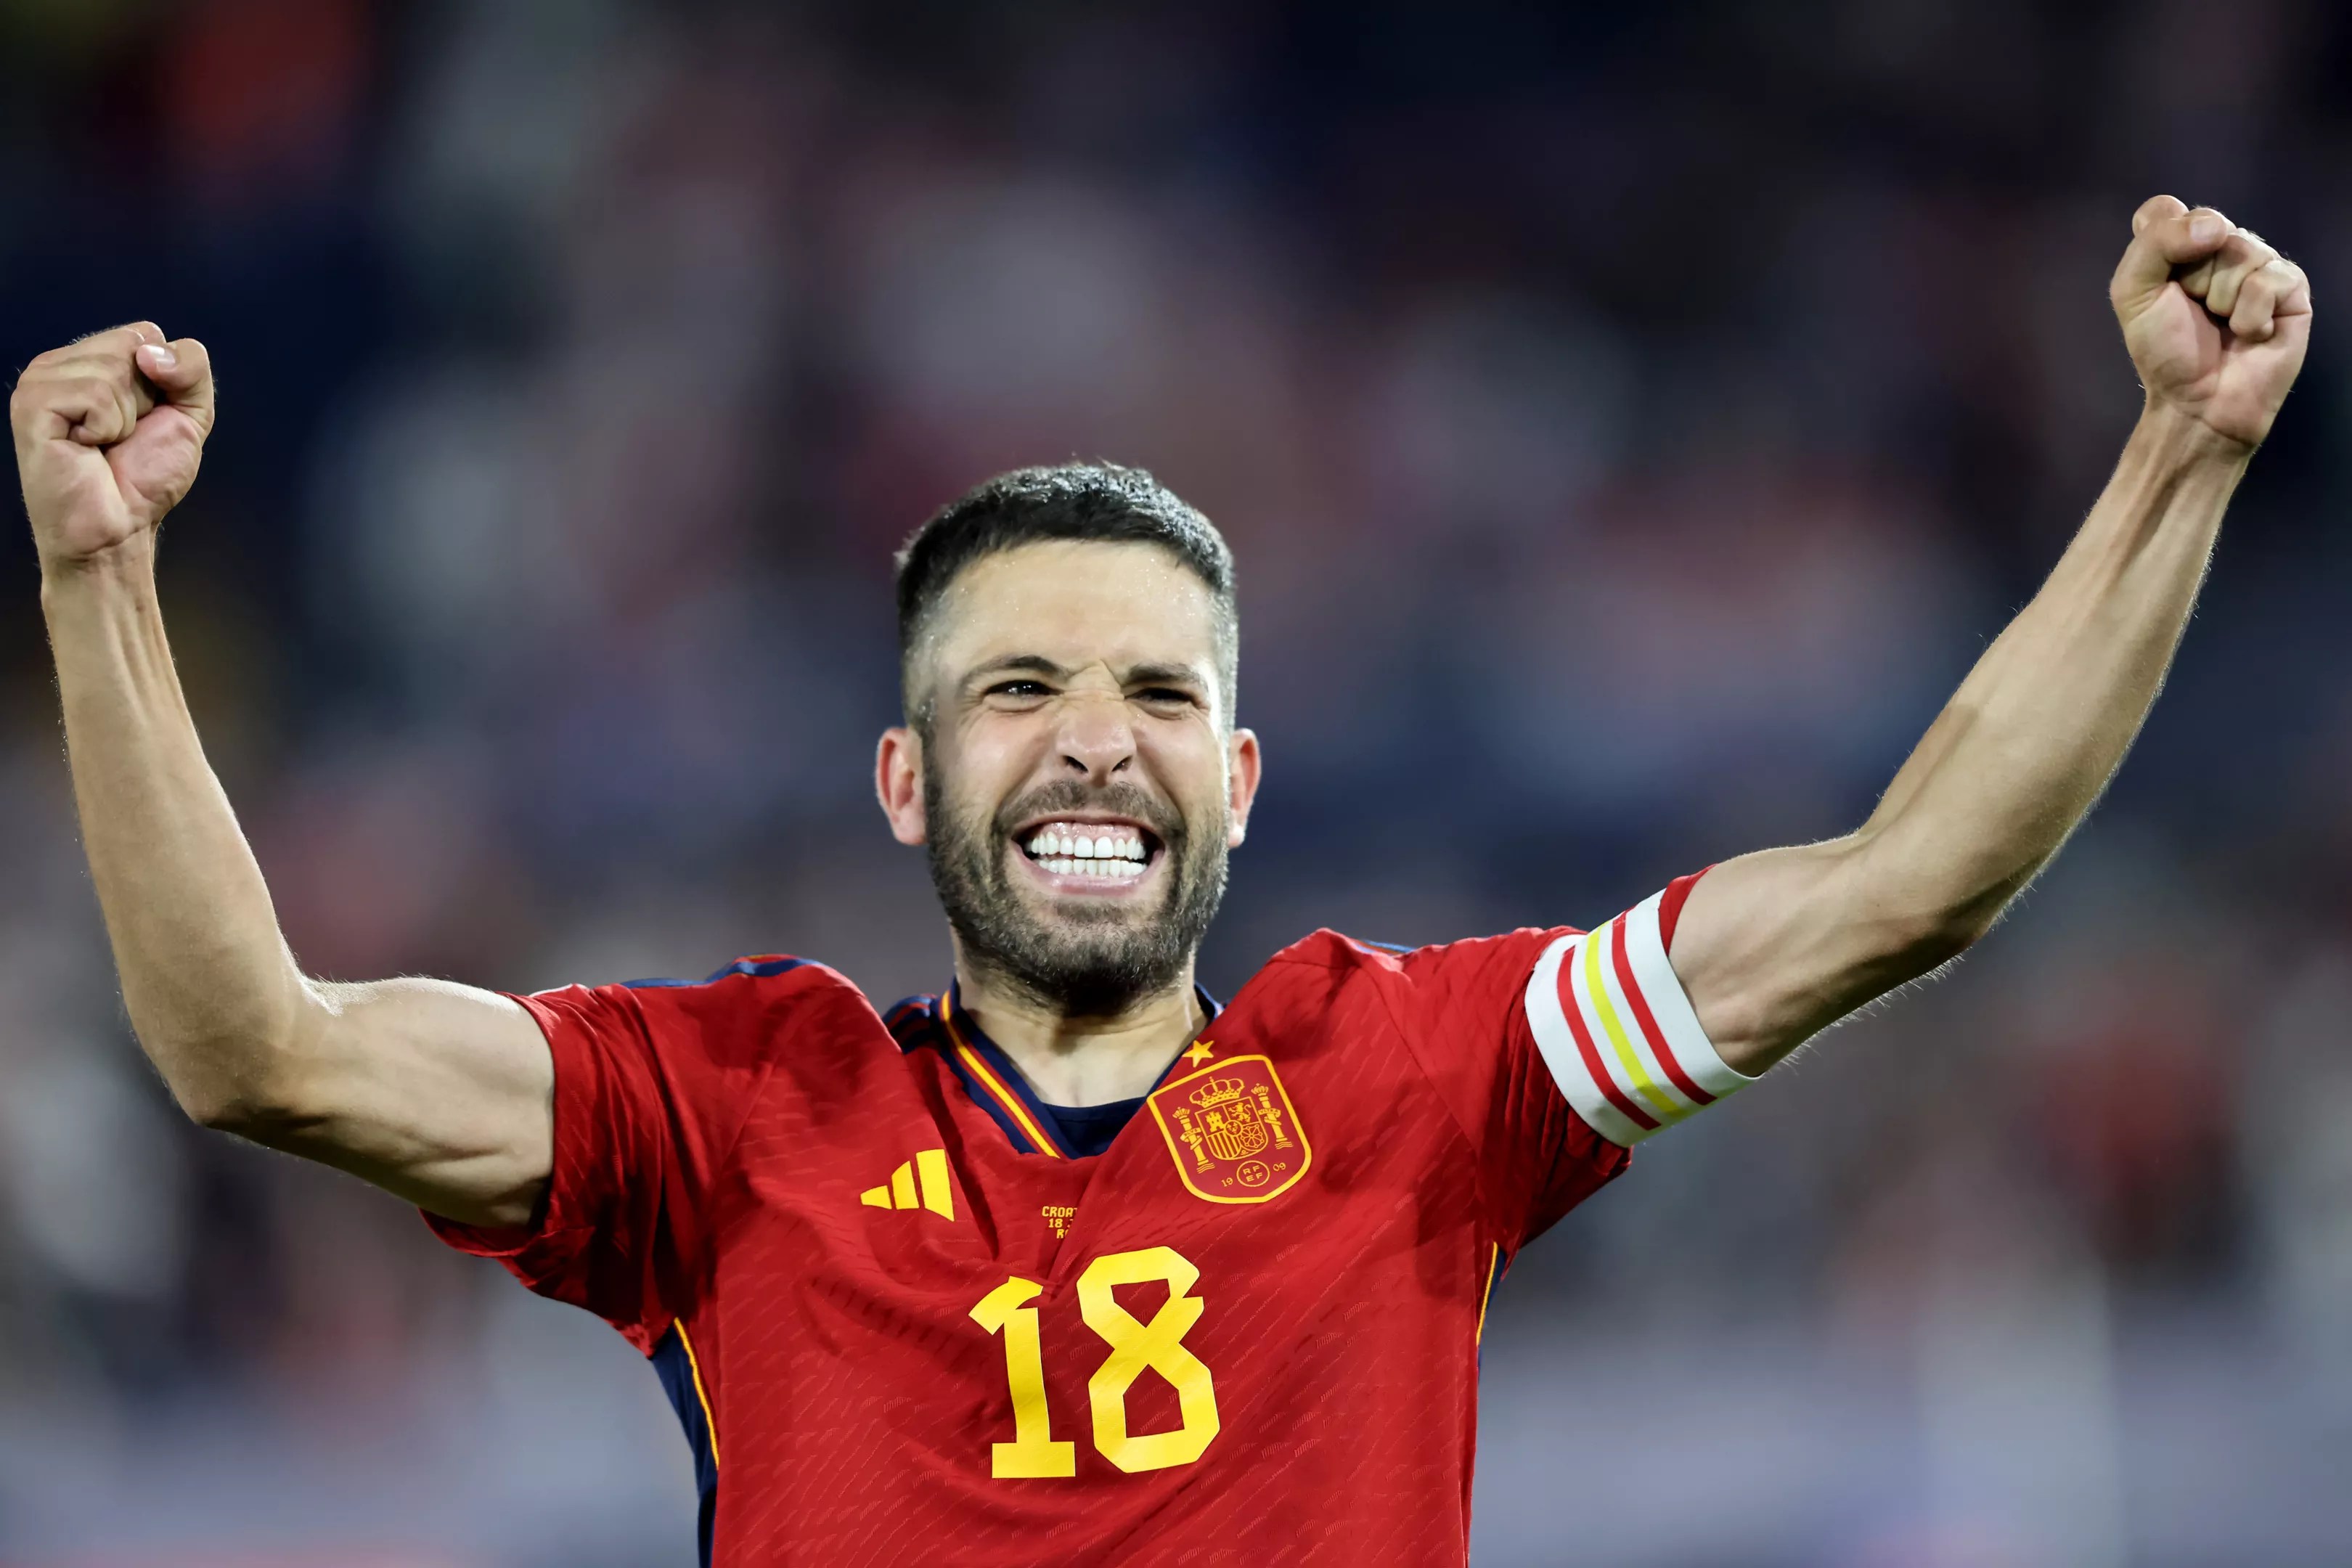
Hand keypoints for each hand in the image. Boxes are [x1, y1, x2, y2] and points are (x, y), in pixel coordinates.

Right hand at [11, 322, 215, 571]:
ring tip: (102, 444)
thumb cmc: (145, 476)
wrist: (118, 528)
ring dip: (124, 417)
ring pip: (114, 369)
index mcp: (90, 360)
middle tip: (121, 436)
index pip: (146, 333)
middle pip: (132, 344)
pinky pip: (96, 394)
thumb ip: (191, 369)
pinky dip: (107, 427)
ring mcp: (40, 381)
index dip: (164, 380)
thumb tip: (150, 350)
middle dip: (145, 398)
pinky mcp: (32, 404)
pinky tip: (85, 447)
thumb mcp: (190, 415)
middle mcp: (60, 364)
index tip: (144, 419)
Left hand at [2110, 195, 2310, 450]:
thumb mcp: (2134, 294)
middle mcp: (2221, 246)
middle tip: (2194, 312)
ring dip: (2221, 299)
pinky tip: (2249, 334)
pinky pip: (2268, 280)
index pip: (2165, 209)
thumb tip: (2214, 226)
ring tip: (2222, 324)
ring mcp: (2258, 264)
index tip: (2160, 280)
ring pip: (2240, 252)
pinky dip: (2250, 315)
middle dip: (2192, 278)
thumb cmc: (2166, 351)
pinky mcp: (2291, 287)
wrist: (2199, 401)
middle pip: (2208, 227)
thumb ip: (2155, 244)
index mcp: (2179, 245)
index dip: (2160, 242)